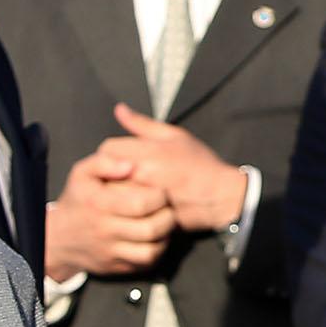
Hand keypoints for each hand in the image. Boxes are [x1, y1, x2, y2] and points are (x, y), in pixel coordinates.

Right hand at [45, 153, 174, 278]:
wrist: (59, 238)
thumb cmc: (78, 200)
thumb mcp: (82, 174)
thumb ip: (103, 162)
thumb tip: (130, 165)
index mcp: (99, 204)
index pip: (141, 204)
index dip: (159, 196)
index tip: (160, 191)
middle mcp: (105, 230)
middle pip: (151, 229)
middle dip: (168, 216)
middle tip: (168, 207)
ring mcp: (111, 252)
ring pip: (151, 251)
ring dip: (165, 236)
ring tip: (165, 222)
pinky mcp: (117, 266)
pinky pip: (146, 263)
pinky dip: (158, 250)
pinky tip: (156, 237)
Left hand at [100, 105, 247, 232]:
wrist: (221, 197)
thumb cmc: (200, 164)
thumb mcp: (175, 136)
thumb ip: (143, 124)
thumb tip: (119, 110)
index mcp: (147, 151)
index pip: (107, 149)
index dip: (112, 152)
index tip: (122, 157)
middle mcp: (142, 174)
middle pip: (105, 173)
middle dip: (110, 173)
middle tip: (125, 175)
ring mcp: (143, 198)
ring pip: (111, 193)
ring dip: (115, 190)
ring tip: (129, 190)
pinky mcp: (146, 217)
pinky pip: (123, 212)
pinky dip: (124, 208)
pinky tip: (135, 205)